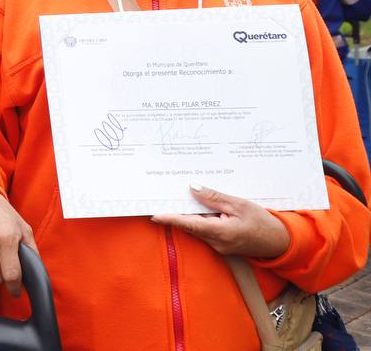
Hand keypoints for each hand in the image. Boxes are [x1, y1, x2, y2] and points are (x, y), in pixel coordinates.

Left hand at [151, 185, 290, 258]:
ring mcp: (218, 246)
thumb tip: (193, 189)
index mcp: (220, 232)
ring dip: (191, 215)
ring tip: (182, 196)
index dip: (170, 219)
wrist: (281, 242)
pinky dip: (201, 220)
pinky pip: (206, 231)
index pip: (189, 224)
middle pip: (191, 225)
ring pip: (197, 228)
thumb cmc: (263, 222)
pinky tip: (201, 207)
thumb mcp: (239, 205)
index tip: (154, 215)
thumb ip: (215, 197)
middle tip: (165, 196)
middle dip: (178, 212)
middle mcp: (216, 242)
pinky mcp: (222, 245)